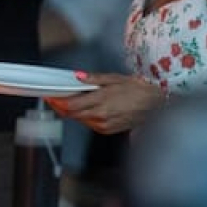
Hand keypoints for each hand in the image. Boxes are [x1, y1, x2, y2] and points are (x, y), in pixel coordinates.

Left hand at [45, 71, 163, 133]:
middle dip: (61, 106)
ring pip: (79, 120)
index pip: (70, 105)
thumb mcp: (115, 78)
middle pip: (72, 114)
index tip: (49, 95)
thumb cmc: (139, 89)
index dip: (56, 101)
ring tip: (68, 101)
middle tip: (54, 97)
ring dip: (72, 111)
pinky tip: (84, 109)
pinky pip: (89, 124)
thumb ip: (94, 79)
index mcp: (101, 100)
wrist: (157, 103)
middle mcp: (100, 115)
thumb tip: (76, 76)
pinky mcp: (108, 130)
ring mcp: (104, 125)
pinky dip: (83, 117)